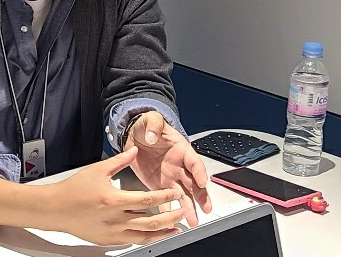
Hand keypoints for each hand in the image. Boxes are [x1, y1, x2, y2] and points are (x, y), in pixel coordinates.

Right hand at [46, 146, 185, 245]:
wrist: (55, 209)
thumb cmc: (73, 190)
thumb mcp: (97, 170)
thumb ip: (119, 161)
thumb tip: (134, 150)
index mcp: (113, 200)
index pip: (147, 200)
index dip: (165, 197)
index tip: (175, 193)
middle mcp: (114, 219)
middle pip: (151, 222)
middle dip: (170, 218)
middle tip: (181, 211)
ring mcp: (112, 232)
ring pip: (144, 236)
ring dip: (162, 233)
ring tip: (174, 228)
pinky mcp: (108, 241)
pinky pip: (132, 242)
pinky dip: (146, 238)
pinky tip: (153, 234)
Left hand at [124, 111, 211, 226]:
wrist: (134, 134)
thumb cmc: (148, 126)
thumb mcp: (151, 120)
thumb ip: (154, 125)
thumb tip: (153, 135)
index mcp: (182, 150)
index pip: (194, 163)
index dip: (199, 173)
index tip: (202, 183)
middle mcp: (179, 166)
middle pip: (194, 183)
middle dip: (200, 196)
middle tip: (206, 208)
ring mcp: (170, 177)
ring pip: (184, 194)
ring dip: (188, 208)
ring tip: (193, 221)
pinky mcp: (158, 185)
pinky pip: (165, 199)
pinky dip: (168, 210)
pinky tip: (170, 220)